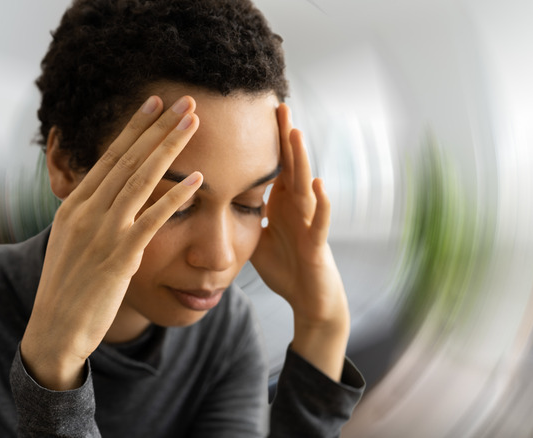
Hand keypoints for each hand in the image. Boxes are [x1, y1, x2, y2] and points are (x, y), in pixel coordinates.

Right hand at [20, 96, 202, 389]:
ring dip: (170, 148)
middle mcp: (86, 211)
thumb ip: (89, 216)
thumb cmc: (66, 288)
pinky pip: (153, 220)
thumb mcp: (70, 242)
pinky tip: (197, 180)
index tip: (154, 104)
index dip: (135, 128)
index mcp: (74, 205)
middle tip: (185, 101)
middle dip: (159, 127)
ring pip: (141, 179)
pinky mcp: (119, 256)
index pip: (109, 156)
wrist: (54, 329)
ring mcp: (102, 232)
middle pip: (129, 159)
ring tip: (193, 124)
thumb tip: (107, 197)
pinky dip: (176, 197)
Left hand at [250, 103, 349, 380]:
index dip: (265, 140)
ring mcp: (309, 222)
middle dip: (284, 136)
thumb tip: (211, 200)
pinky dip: (321, 203)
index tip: (254, 111)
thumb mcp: (256, 236)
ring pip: (306, 185)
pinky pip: (320, 221)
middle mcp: (297, 206)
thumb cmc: (285, 266)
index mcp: (281, 202)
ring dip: (302, 159)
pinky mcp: (317, 244)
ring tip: (296, 132)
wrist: (309, 298)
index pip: (272, 164)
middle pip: (290, 165)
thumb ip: (241, 214)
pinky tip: (319, 185)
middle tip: (278, 104)